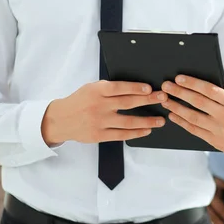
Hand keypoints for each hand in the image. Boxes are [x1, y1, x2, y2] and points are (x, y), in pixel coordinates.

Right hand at [41, 81, 167, 145]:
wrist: (61, 120)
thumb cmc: (80, 101)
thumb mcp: (91, 88)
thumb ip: (110, 88)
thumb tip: (136, 88)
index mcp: (96, 91)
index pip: (119, 88)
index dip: (135, 88)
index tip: (149, 88)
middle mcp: (98, 106)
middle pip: (127, 103)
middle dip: (148, 100)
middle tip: (162, 98)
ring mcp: (99, 122)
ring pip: (128, 122)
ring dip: (147, 121)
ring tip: (160, 120)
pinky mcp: (99, 135)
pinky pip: (121, 135)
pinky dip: (136, 133)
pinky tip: (147, 130)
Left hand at [161, 75, 223, 163]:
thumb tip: (207, 87)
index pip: (209, 90)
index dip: (192, 83)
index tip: (179, 78)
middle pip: (197, 102)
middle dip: (179, 92)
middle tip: (166, 86)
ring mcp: (218, 130)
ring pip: (192, 117)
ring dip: (176, 107)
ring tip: (165, 100)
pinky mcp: (214, 140)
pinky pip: (194, 130)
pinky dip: (182, 122)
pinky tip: (173, 115)